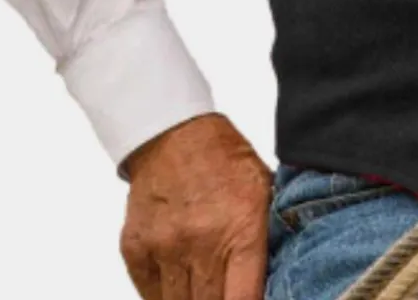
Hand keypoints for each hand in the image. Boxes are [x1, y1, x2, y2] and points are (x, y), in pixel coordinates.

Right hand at [119, 113, 272, 299]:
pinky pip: (150, 296)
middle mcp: (202, 242)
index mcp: (243, 228)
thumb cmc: (225, 160)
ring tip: (205, 288)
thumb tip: (281, 277)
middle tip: (227, 291)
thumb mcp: (265, 189)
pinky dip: (165, 296)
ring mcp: (165, 249)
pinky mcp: (136, 250)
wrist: (174, 133)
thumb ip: (271, 235)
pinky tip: (180, 282)